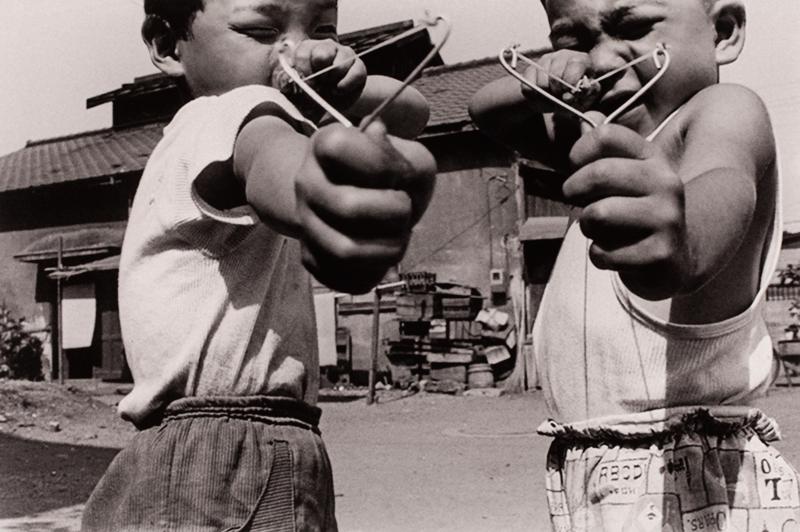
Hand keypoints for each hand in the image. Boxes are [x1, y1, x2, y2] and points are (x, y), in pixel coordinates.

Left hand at [290, 39, 366, 113]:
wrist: (330, 105)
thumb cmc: (308, 96)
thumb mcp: (294, 92)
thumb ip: (287, 84)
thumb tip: (286, 80)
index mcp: (306, 49)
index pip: (303, 53)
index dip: (303, 71)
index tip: (305, 86)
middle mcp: (325, 47)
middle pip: (323, 53)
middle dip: (319, 75)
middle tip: (317, 87)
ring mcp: (344, 54)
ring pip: (340, 65)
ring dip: (333, 81)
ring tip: (328, 89)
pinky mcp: (358, 66)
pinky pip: (356, 73)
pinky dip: (346, 85)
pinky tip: (338, 91)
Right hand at [295, 121, 435, 293]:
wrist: (359, 194)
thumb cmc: (390, 174)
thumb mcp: (409, 155)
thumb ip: (411, 157)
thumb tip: (394, 162)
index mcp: (324, 144)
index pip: (339, 148)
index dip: (381, 164)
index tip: (399, 172)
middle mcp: (306, 183)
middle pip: (348, 207)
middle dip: (394, 212)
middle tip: (404, 209)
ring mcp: (305, 223)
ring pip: (346, 251)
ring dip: (390, 248)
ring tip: (399, 235)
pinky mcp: (312, 259)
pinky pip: (346, 279)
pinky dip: (376, 272)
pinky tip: (382, 254)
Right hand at [521, 50, 599, 112]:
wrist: (560, 96)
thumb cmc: (577, 95)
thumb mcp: (586, 97)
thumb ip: (584, 96)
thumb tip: (568, 96)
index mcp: (581, 60)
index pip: (575, 66)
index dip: (570, 82)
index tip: (568, 93)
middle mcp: (563, 56)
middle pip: (555, 74)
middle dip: (556, 91)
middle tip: (559, 99)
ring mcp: (545, 61)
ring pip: (540, 81)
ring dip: (545, 96)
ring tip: (551, 100)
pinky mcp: (531, 69)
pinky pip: (527, 85)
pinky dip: (533, 96)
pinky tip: (541, 98)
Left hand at [564, 115, 689, 298]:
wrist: (677, 257)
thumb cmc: (635, 214)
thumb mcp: (627, 178)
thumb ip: (605, 154)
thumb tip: (585, 118)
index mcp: (653, 159)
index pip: (607, 136)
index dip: (579, 151)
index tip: (574, 166)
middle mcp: (666, 183)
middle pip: (599, 173)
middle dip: (574, 190)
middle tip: (575, 200)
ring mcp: (667, 219)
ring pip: (598, 215)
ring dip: (587, 226)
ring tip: (598, 229)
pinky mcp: (660, 254)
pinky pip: (603, 252)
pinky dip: (599, 256)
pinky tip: (615, 253)